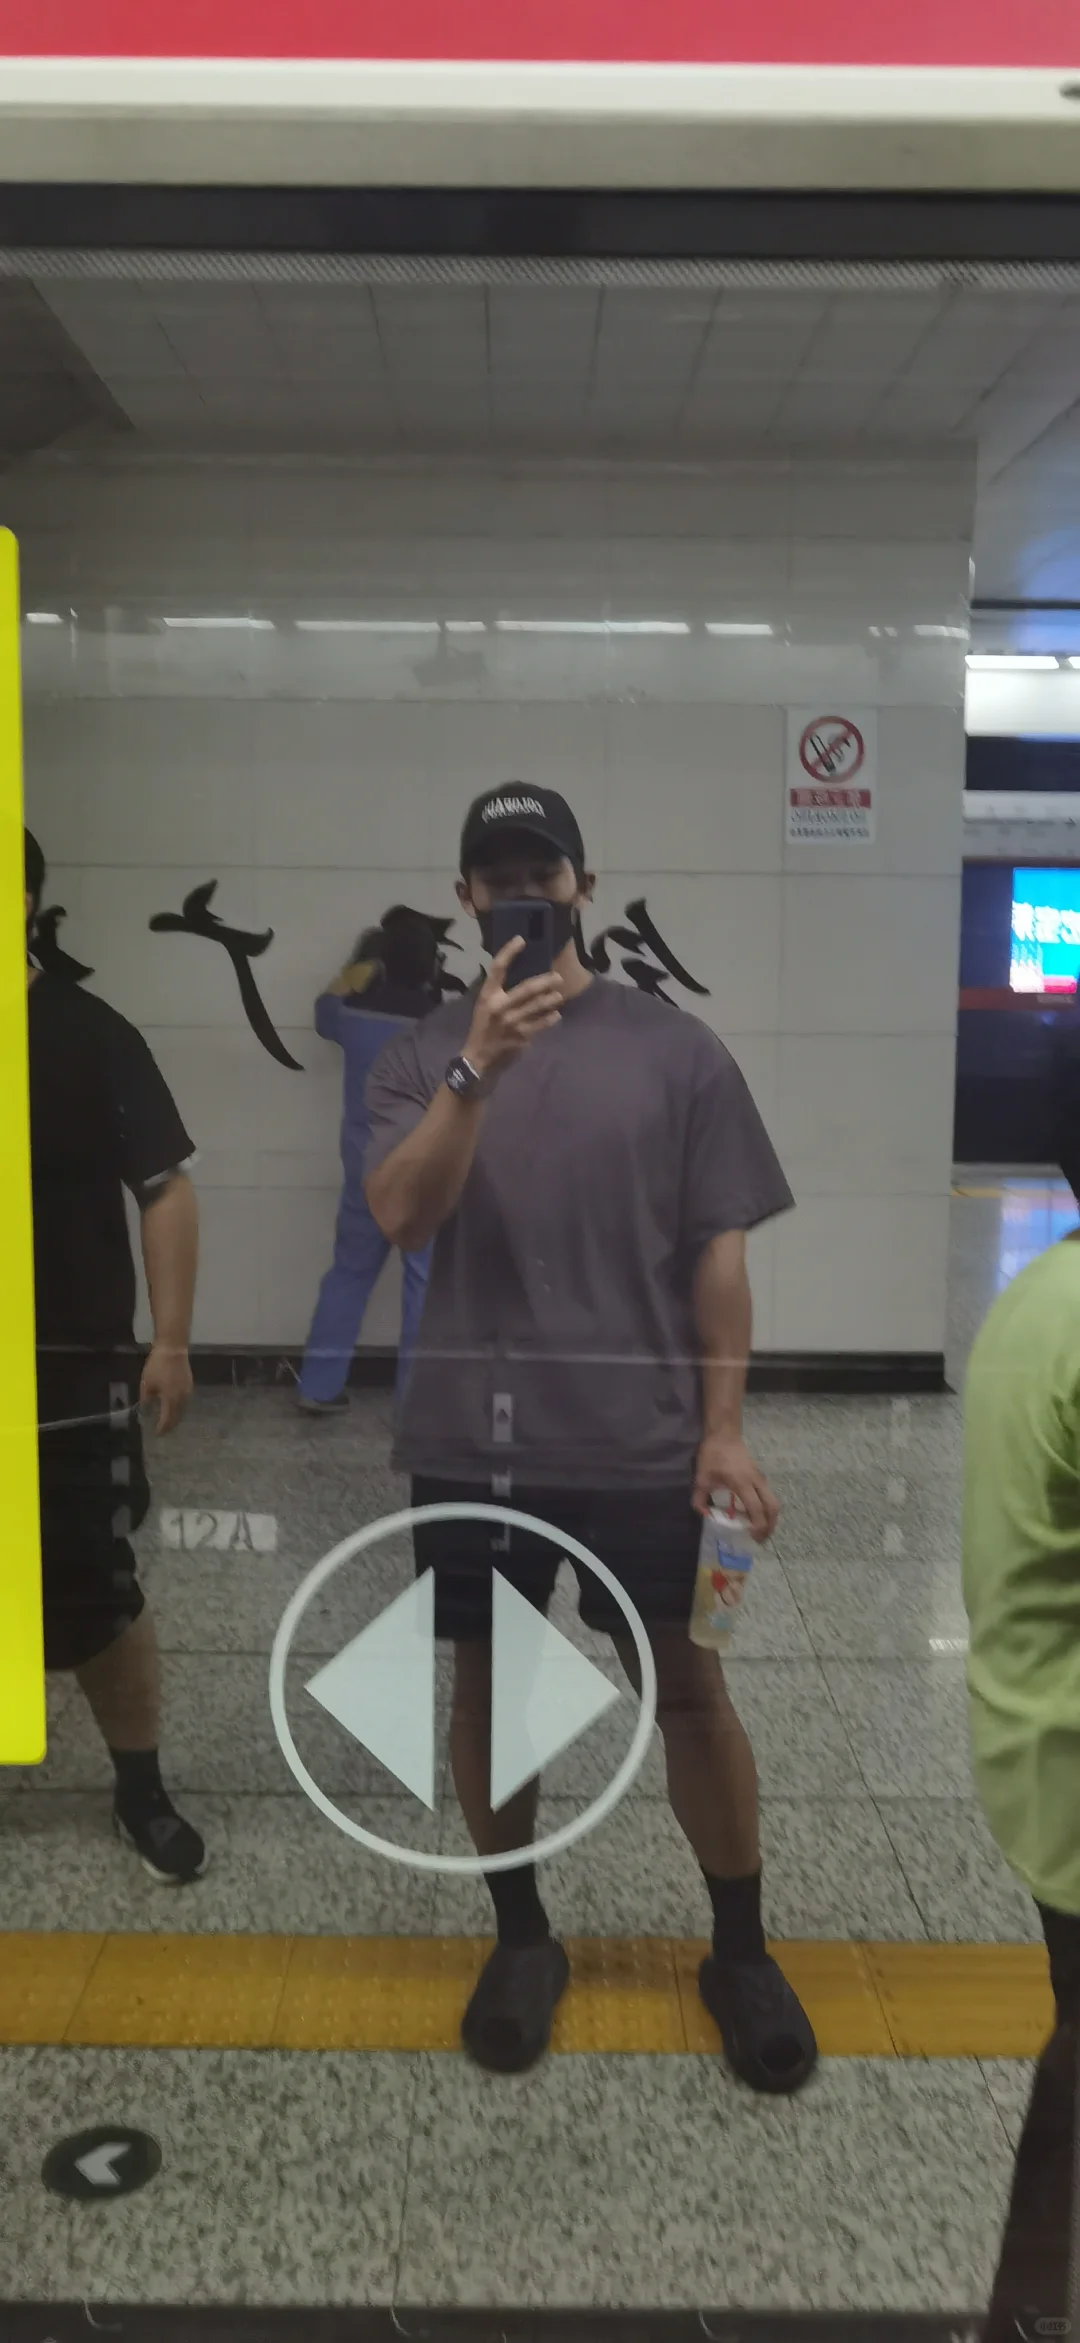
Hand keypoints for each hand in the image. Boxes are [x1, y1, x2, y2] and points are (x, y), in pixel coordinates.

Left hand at [140, 1342, 192, 1435]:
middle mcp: (182, 1398)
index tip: (157, 1434)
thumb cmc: (157, 1366)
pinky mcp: (190, 1384)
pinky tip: (172, 1404)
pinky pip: (184, 1400)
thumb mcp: (146, 1384)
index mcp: (171, 1400)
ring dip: (174, 1416)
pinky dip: (178, 1406)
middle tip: (162, 1429)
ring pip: (182, 1409)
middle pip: (177, 1417)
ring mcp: (187, 1391)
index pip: (167, 1420)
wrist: (173, 1348)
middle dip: (169, 1424)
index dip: (162, 1428)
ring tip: (167, 1419)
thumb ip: (146, 1400)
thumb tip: (146, 1410)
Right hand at [464, 937, 564, 1079]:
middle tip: (557, 977)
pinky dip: (550, 1019)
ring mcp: (511, 1022)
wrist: (479, 1058)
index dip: (509, 952)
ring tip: (559, 995)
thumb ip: (501, 993)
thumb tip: (527, 976)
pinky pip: (540, 1024)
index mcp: (487, 995)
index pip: (497, 969)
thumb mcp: (486, 1006)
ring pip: (536, 1006)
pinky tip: (556, 1015)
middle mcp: (498, 1006)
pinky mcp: (520, 1036)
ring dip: (550, 999)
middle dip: (544, 981)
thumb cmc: (484, 1028)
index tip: (521, 940)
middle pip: (525, 988)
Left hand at [692, 1431, 778, 1541]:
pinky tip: (755, 1514)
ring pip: (773, 1501)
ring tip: (760, 1530)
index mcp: (743, 1484)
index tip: (752, 1537)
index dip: (757, 1526)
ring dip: (770, 1517)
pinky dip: (766, 1508)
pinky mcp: (760, 1476)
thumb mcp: (701, 1478)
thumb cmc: (713, 1455)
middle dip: (770, 1525)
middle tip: (761, 1539)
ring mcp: (761, 1478)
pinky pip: (768, 1495)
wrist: (723, 1434)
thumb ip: (699, 1499)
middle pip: (772, 1507)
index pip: (756, 1509)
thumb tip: (703, 1514)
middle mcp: (756, 1482)